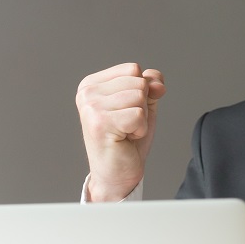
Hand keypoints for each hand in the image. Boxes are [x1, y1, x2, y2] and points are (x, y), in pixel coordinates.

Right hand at [75, 63, 165, 201]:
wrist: (117, 174)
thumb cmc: (127, 140)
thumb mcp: (143, 105)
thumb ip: (150, 85)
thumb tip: (157, 83)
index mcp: (92, 83)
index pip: (133, 69)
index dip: (141, 91)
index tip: (126, 112)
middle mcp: (87, 92)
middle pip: (138, 82)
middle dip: (142, 106)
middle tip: (126, 125)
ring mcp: (91, 107)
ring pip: (139, 97)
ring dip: (141, 119)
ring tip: (125, 132)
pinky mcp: (100, 123)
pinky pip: (139, 115)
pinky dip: (139, 130)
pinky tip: (125, 139)